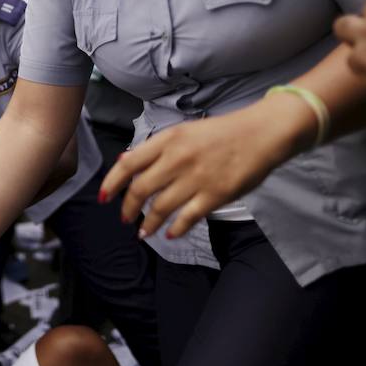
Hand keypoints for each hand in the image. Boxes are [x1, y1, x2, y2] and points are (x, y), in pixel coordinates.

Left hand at [99, 93, 313, 238]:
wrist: (262, 133)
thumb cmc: (222, 132)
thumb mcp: (183, 131)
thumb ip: (155, 148)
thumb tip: (125, 160)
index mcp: (168, 140)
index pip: (128, 163)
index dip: (111, 182)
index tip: (103, 196)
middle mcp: (177, 159)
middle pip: (140, 189)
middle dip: (128, 208)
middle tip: (124, 218)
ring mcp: (196, 178)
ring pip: (161, 207)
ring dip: (148, 223)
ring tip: (143, 232)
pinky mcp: (214, 195)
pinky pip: (187, 218)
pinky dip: (175, 229)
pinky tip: (170, 234)